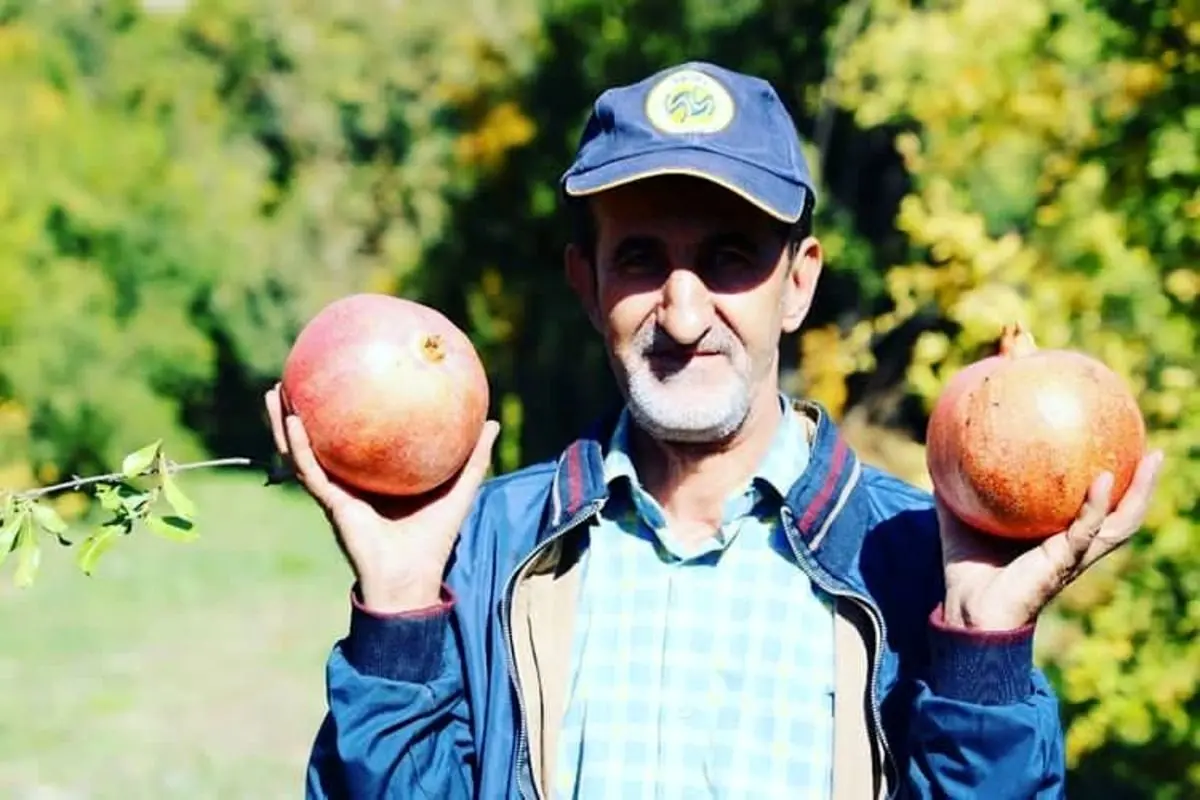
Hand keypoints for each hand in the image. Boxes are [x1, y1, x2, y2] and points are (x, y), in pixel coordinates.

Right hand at [264, 383, 499, 613]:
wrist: (412, 577)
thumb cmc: (434, 539)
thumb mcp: (459, 490)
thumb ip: (474, 458)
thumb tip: (492, 421)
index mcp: (372, 479)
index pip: (353, 440)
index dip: (342, 412)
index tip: (341, 379)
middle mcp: (348, 483)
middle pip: (318, 439)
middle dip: (300, 410)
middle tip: (293, 376)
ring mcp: (336, 492)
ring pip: (300, 452)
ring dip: (283, 422)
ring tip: (274, 391)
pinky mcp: (331, 503)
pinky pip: (310, 470)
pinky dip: (299, 446)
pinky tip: (294, 421)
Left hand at [938, 449, 1164, 630]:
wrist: (967, 609)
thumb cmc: (967, 569)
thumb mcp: (959, 520)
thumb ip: (955, 491)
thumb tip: (944, 454)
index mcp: (1058, 537)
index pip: (1096, 507)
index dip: (1114, 483)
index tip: (1123, 449)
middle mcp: (1074, 546)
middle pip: (1122, 513)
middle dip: (1143, 484)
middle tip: (1157, 452)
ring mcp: (1073, 555)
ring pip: (1120, 523)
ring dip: (1140, 492)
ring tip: (1152, 459)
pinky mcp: (1064, 562)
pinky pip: (1087, 530)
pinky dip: (1098, 505)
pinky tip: (1102, 480)